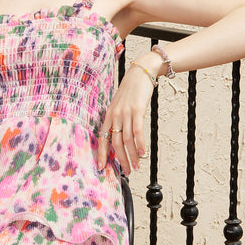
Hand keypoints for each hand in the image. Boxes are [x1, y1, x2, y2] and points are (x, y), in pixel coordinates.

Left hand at [97, 58, 158, 174]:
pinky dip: (140, 144)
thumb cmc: (131, 90)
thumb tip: (121, 136)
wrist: (141, 73)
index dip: (102, 154)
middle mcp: (115, 115)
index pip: (103, 138)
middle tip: (127, 171)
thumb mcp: (120, 104)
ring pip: (126, 140)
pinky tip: (143, 152)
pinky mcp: (137, 110)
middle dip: (121, 159)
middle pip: (115, 143)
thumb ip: (118, 119)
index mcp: (109, 115)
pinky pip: (137, 131)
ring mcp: (125, 113)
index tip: (102, 167)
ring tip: (136, 165)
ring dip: (132, 155)